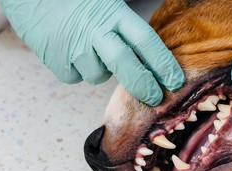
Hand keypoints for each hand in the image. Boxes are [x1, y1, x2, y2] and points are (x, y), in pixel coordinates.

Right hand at [0, 0, 183, 105]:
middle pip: (126, 65)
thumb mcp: (106, 6)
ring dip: (100, 69)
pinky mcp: (57, 62)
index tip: (175, 81)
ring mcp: (75, 48)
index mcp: (112, 13)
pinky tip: (70, 52)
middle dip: (144, 86)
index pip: (145, 41)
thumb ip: (123, 29)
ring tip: (88, 49)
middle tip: (155, 98)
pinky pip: (76, 77)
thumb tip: (147, 60)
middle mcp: (95, 31)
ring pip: (99, 75)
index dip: (163, 63)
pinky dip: (77, 70)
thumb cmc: (74, 1)